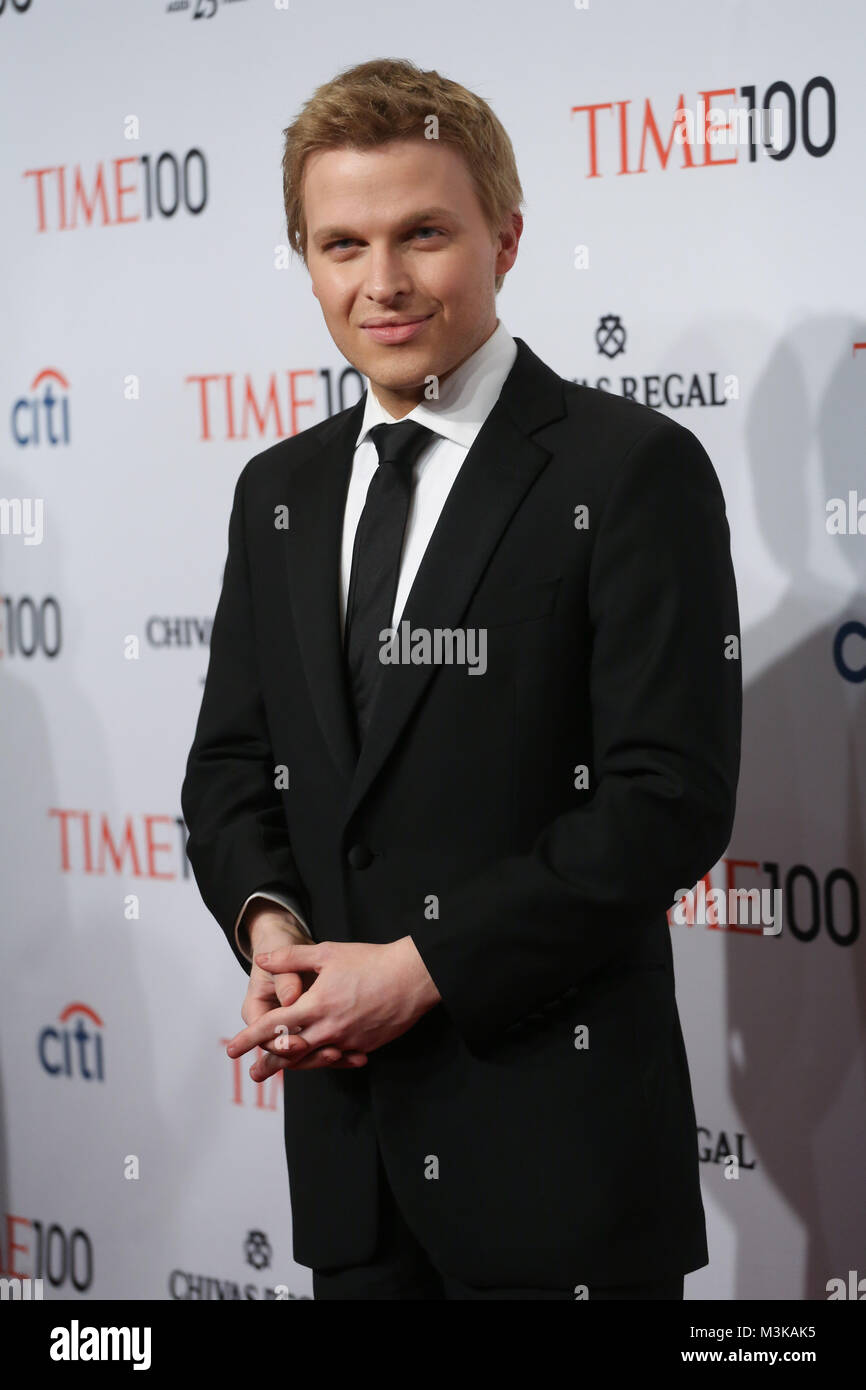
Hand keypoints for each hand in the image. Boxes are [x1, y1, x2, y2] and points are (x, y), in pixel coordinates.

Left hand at [227, 937, 441, 1076]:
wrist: (412, 977)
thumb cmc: (370, 960)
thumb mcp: (326, 953)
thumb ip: (290, 958)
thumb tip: (262, 960)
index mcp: (316, 1005)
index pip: (273, 1026)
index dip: (249, 1038)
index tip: (231, 1049)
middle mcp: (329, 1029)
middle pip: (290, 1052)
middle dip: (269, 1063)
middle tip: (253, 1074)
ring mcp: (348, 1041)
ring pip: (315, 1059)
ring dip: (296, 1065)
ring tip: (284, 1070)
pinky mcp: (365, 1046)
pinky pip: (340, 1057)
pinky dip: (328, 1059)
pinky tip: (323, 1059)